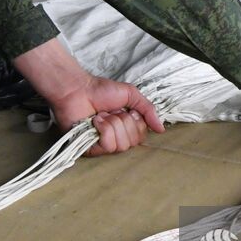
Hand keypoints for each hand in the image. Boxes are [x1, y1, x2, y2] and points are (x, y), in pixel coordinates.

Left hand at [13, 38, 163, 156]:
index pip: (141, 136)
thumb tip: (162, 129)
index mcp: (126, 128)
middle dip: (123, 122)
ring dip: (112, 125)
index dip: (136, 122)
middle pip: (132, 142)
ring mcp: (103, 145)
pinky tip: (95, 122)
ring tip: (101, 116)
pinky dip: (103, 130)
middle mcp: (116, 138)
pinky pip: (107, 146)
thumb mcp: (131, 95)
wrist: (78, 90)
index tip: (126, 110)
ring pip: (121, 145)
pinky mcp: (91, 149)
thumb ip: (148, 110)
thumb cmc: (100, 91)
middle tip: (112, 112)